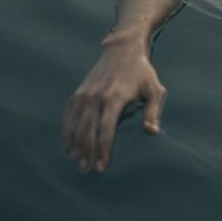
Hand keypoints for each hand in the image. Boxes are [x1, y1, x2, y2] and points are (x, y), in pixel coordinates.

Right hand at [62, 46, 166, 172]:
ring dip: (75, 145)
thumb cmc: (142, 73)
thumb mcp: (154, 89)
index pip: (105, 129)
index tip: (103, 167)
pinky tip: (69, 146)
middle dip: (87, 152)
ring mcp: (84, 94)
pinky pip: (68, 116)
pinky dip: (67, 132)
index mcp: (114, 96)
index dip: (103, 150)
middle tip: (88, 169)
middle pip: (87, 130)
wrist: (122, 50)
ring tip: (79, 162)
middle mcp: (95, 96)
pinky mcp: (77, 93)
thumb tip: (152, 132)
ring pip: (75, 125)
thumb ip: (153, 110)